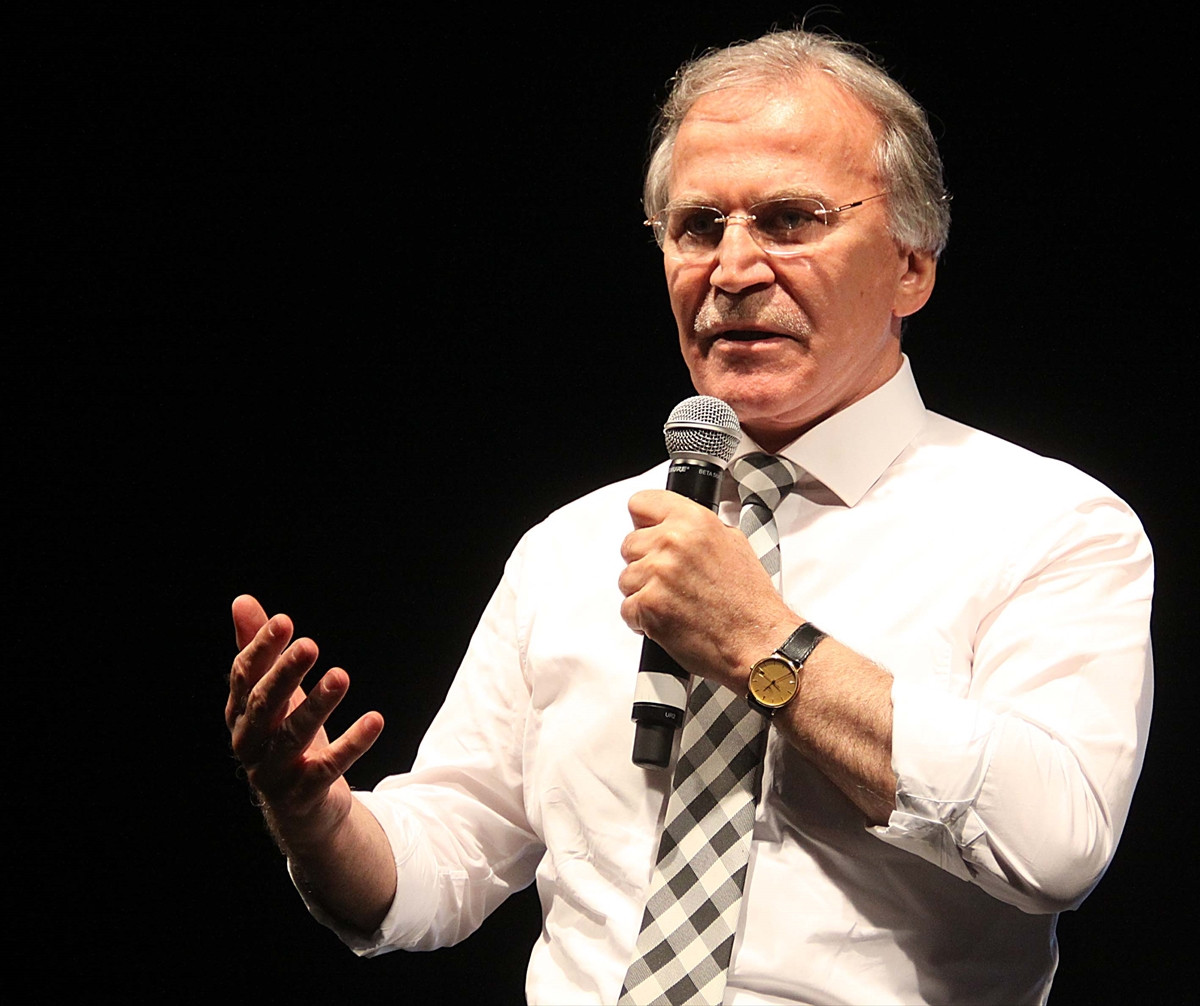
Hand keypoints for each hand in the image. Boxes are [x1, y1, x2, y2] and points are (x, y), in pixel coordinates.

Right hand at [225, 595, 383, 850]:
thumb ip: (259, 651)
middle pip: (265, 704)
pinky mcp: (304, 794)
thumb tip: (242, 600)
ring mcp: (274, 772)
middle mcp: (250, 742)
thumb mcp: (274, 694)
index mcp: (240, 713)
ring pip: (293, 736)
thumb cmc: (284, 738)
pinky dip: (352, 744)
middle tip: (311, 644)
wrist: (300, 809)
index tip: (283, 621)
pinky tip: (376, 720)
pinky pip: (328, 767)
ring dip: (318, 705)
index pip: (244, 677)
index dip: (261, 649)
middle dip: (286, 673)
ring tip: (341, 676)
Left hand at [618, 490, 799, 689]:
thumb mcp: (734, 543)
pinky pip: (627, 608)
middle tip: (672, 580)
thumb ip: (698, 529)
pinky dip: (642, 619)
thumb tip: (674, 523)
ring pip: (626, 577)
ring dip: (644, 592)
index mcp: (694, 521)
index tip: (649, 533)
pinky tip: (669, 619)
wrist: (759, 642)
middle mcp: (673, 542)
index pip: (641, 502)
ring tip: (675, 602)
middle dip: (645, 562)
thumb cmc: (750, 601)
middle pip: (629, 543)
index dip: (644, 522)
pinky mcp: (648, 605)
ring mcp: (658, 574)